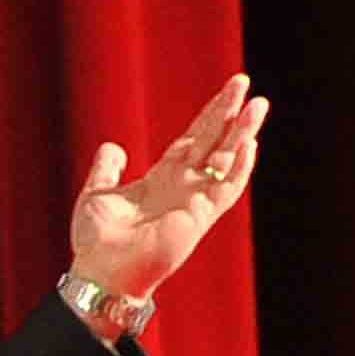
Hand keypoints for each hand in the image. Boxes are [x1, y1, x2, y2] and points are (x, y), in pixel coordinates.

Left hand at [65, 75, 267, 321]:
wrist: (100, 272)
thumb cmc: (96, 242)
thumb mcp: (98, 193)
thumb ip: (107, 169)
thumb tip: (112, 147)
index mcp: (163, 179)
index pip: (194, 139)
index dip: (210, 115)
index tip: (229, 91)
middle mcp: (183, 187)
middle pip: (213, 141)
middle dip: (229, 112)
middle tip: (244, 83)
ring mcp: (194, 201)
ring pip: (226, 160)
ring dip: (242, 133)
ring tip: (258, 106)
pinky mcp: (199, 217)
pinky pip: (225, 190)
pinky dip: (239, 169)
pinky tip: (249, 146)